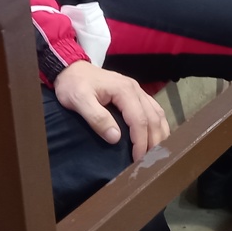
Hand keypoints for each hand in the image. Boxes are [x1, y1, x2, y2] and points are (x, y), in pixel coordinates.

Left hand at [54, 60, 168, 161]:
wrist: (71, 68)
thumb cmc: (73, 85)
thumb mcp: (79, 101)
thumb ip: (97, 118)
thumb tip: (116, 138)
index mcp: (124, 91)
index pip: (140, 120)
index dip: (141, 142)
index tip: (138, 160)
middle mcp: (136, 89)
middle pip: (153, 118)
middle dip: (154, 141)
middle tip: (151, 162)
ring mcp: (138, 90)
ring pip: (158, 113)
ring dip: (160, 134)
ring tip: (157, 153)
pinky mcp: (136, 94)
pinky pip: (154, 109)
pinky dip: (158, 125)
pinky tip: (157, 136)